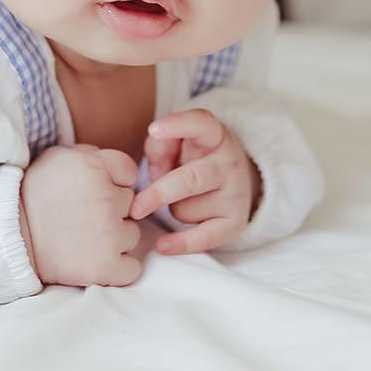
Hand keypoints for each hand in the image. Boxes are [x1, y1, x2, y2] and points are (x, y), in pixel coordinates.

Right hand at [20, 145, 143, 287]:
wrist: (9, 238)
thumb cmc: (31, 197)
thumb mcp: (54, 158)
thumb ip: (88, 155)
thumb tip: (111, 163)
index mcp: (93, 167)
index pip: (129, 171)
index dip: (114, 181)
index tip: (94, 191)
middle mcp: (106, 198)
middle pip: (131, 203)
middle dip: (113, 210)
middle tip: (83, 216)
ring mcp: (109, 235)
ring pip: (132, 234)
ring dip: (115, 238)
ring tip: (84, 238)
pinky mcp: (106, 266)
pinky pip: (132, 267)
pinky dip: (118, 268)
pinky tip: (95, 260)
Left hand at [129, 109, 260, 254]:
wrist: (232, 179)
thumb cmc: (192, 156)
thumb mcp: (177, 141)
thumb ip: (160, 145)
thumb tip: (156, 172)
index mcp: (215, 136)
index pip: (201, 124)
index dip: (177, 125)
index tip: (153, 129)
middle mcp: (229, 163)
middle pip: (191, 179)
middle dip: (160, 193)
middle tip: (134, 207)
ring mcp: (235, 194)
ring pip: (187, 209)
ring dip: (171, 208)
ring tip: (179, 199)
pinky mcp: (235, 222)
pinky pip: (206, 237)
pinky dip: (182, 243)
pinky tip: (163, 246)